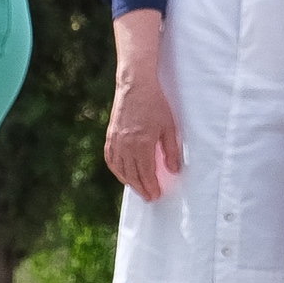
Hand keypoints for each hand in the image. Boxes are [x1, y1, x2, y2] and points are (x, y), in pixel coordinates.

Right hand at [105, 62, 184, 200]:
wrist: (135, 85)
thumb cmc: (155, 104)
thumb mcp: (169, 127)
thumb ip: (171, 150)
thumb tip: (174, 170)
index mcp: (141, 144)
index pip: (146, 173)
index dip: (151, 186)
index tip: (156, 195)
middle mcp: (125, 145)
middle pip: (132, 174)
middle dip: (141, 188)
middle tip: (149, 197)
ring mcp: (115, 141)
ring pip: (119, 168)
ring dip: (128, 181)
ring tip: (137, 188)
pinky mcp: (110, 135)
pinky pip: (110, 158)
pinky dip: (116, 169)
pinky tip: (122, 173)